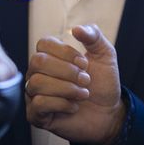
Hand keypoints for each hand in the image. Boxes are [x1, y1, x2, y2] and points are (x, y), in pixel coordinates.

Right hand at [24, 23, 125, 144]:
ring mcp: (34, 94)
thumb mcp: (105, 55)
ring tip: (83, 94)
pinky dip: (61, 104)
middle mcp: (38, 73)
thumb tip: (76, 29)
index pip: (43, 44)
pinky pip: (38, 104)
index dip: (65, 52)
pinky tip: (74, 106)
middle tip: (86, 80)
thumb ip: (93, 36)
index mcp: (51, 56)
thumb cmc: (103, 84)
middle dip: (67, 71)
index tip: (85, 63)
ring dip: (66, 88)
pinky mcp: (36, 115)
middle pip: (38, 62)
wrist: (109, 113)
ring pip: (37, 83)